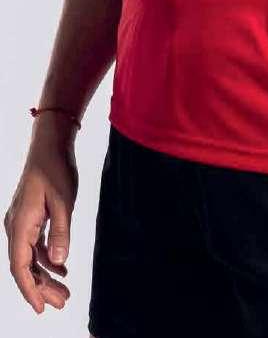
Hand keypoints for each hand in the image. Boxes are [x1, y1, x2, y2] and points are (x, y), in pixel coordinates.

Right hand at [4, 126, 76, 314]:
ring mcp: (23, 222)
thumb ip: (61, 230)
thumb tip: (60, 261)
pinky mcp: (32, 217)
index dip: (30, 289)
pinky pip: (36, 246)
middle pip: (25, 266)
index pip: (20, 266)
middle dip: (42, 287)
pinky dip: (48, 259)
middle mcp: (16, 226)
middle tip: (62, 303)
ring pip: (31, 257)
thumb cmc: (55, 168)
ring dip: (46, 275)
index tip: (41, 308)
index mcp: (19, 225)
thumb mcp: (63, 200)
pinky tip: (62, 269)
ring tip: (65, 293)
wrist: (50, 144)